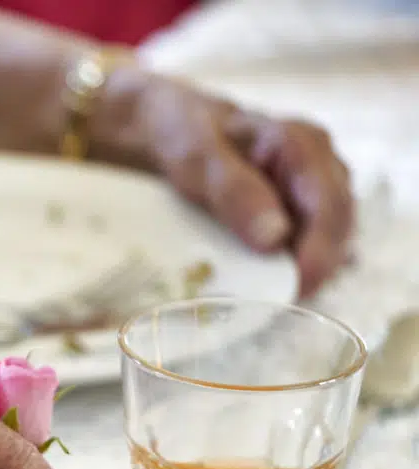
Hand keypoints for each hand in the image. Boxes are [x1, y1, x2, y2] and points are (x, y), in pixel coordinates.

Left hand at [112, 70, 353, 296]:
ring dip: (306, 269)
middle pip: (337, 226)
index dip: (320, 253)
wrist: (169, 126)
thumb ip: (235, 191)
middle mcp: (318, 166)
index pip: (330, 206)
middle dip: (317, 268)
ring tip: (272, 298)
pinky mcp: (296, 207)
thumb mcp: (198, 157)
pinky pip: (307, 241)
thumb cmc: (184, 134)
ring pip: (327, 237)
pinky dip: (292, 264)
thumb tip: (275, 238)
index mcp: (302, 145)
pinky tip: (269, 285)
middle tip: (280, 303)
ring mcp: (310, 187)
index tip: (295, 289)